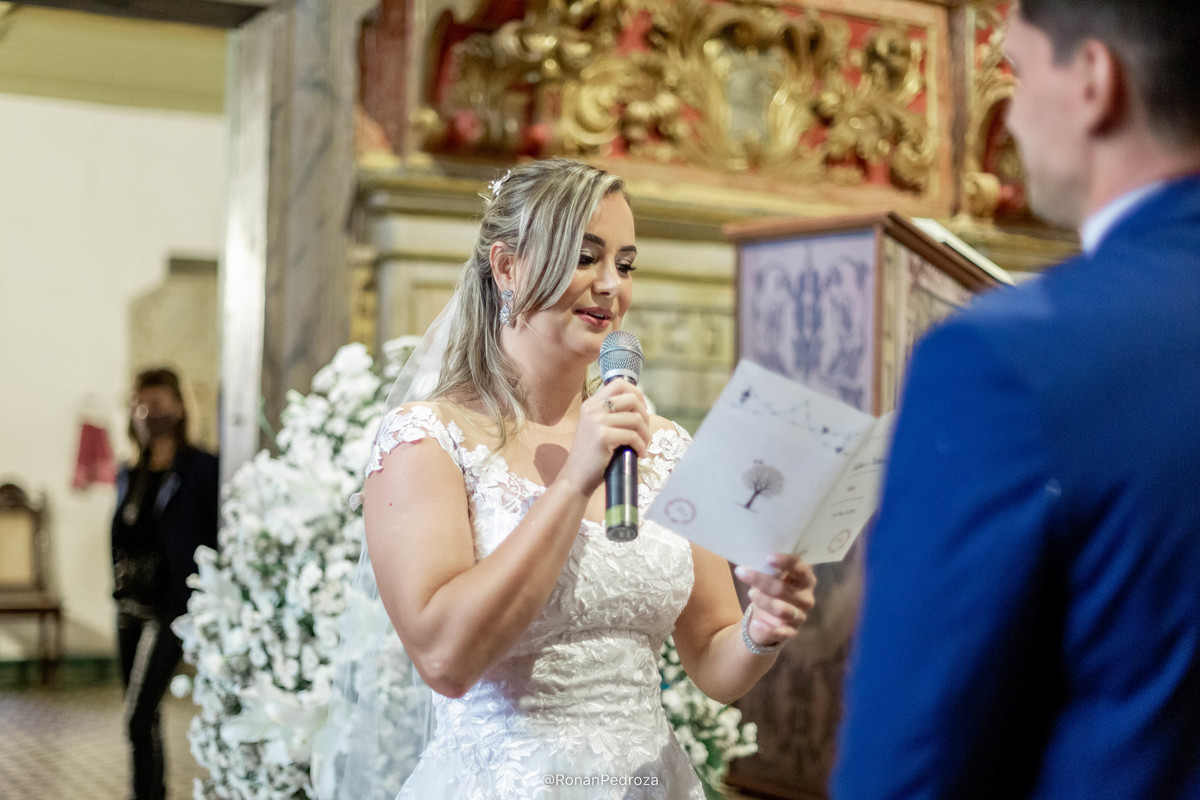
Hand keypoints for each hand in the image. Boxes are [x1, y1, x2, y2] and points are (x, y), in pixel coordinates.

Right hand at [558, 379, 649, 496]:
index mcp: (591, 403)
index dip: (637, 393)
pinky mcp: (603, 437)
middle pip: (632, 399)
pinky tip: (639, 454)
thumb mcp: (596, 427)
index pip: (619, 384)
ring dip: (645, 434)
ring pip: (636, 419)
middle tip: (644, 432)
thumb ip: (611, 415)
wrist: (576, 477)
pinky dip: (641, 446)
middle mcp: (593, 409)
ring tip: (643, 445)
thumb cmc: (591, 455)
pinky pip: (633, 436)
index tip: (642, 409)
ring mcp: (597, 422)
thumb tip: (640, 408)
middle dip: (645, 416)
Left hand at [734, 554, 816, 645]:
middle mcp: (806, 598)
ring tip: (750, 593)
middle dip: (761, 580)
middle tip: (742, 572)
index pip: (801, 568)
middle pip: (784, 588)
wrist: (770, 618)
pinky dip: (768, 628)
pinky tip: (756, 622)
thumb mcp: (771, 577)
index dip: (786, 562)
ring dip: (764, 601)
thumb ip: (767, 568)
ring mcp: (800, 616)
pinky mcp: (791, 632)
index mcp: (805, 580)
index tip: (767, 557)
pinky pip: (780, 632)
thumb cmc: (771, 590)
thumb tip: (751, 556)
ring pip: (782, 609)